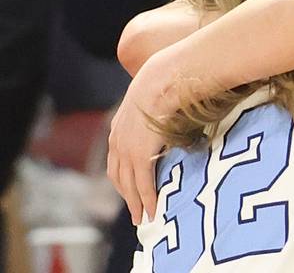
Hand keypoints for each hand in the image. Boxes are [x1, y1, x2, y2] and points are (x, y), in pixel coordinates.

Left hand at [107, 56, 175, 224]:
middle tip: (135, 211)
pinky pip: (142, 185)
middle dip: (126, 195)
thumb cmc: (164, 84)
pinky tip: (153, 210)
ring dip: (135, 203)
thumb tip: (172, 109)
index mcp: (119, 128)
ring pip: (128, 185)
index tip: (129, 189)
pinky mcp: (139, 157)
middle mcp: (117, 142)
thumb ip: (156, 110)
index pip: (116, 160)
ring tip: (144, 216)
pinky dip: (146, 200)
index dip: (122, 177)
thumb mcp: (153, 97)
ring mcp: (126, 151)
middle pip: (118, 177)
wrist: (160, 82)